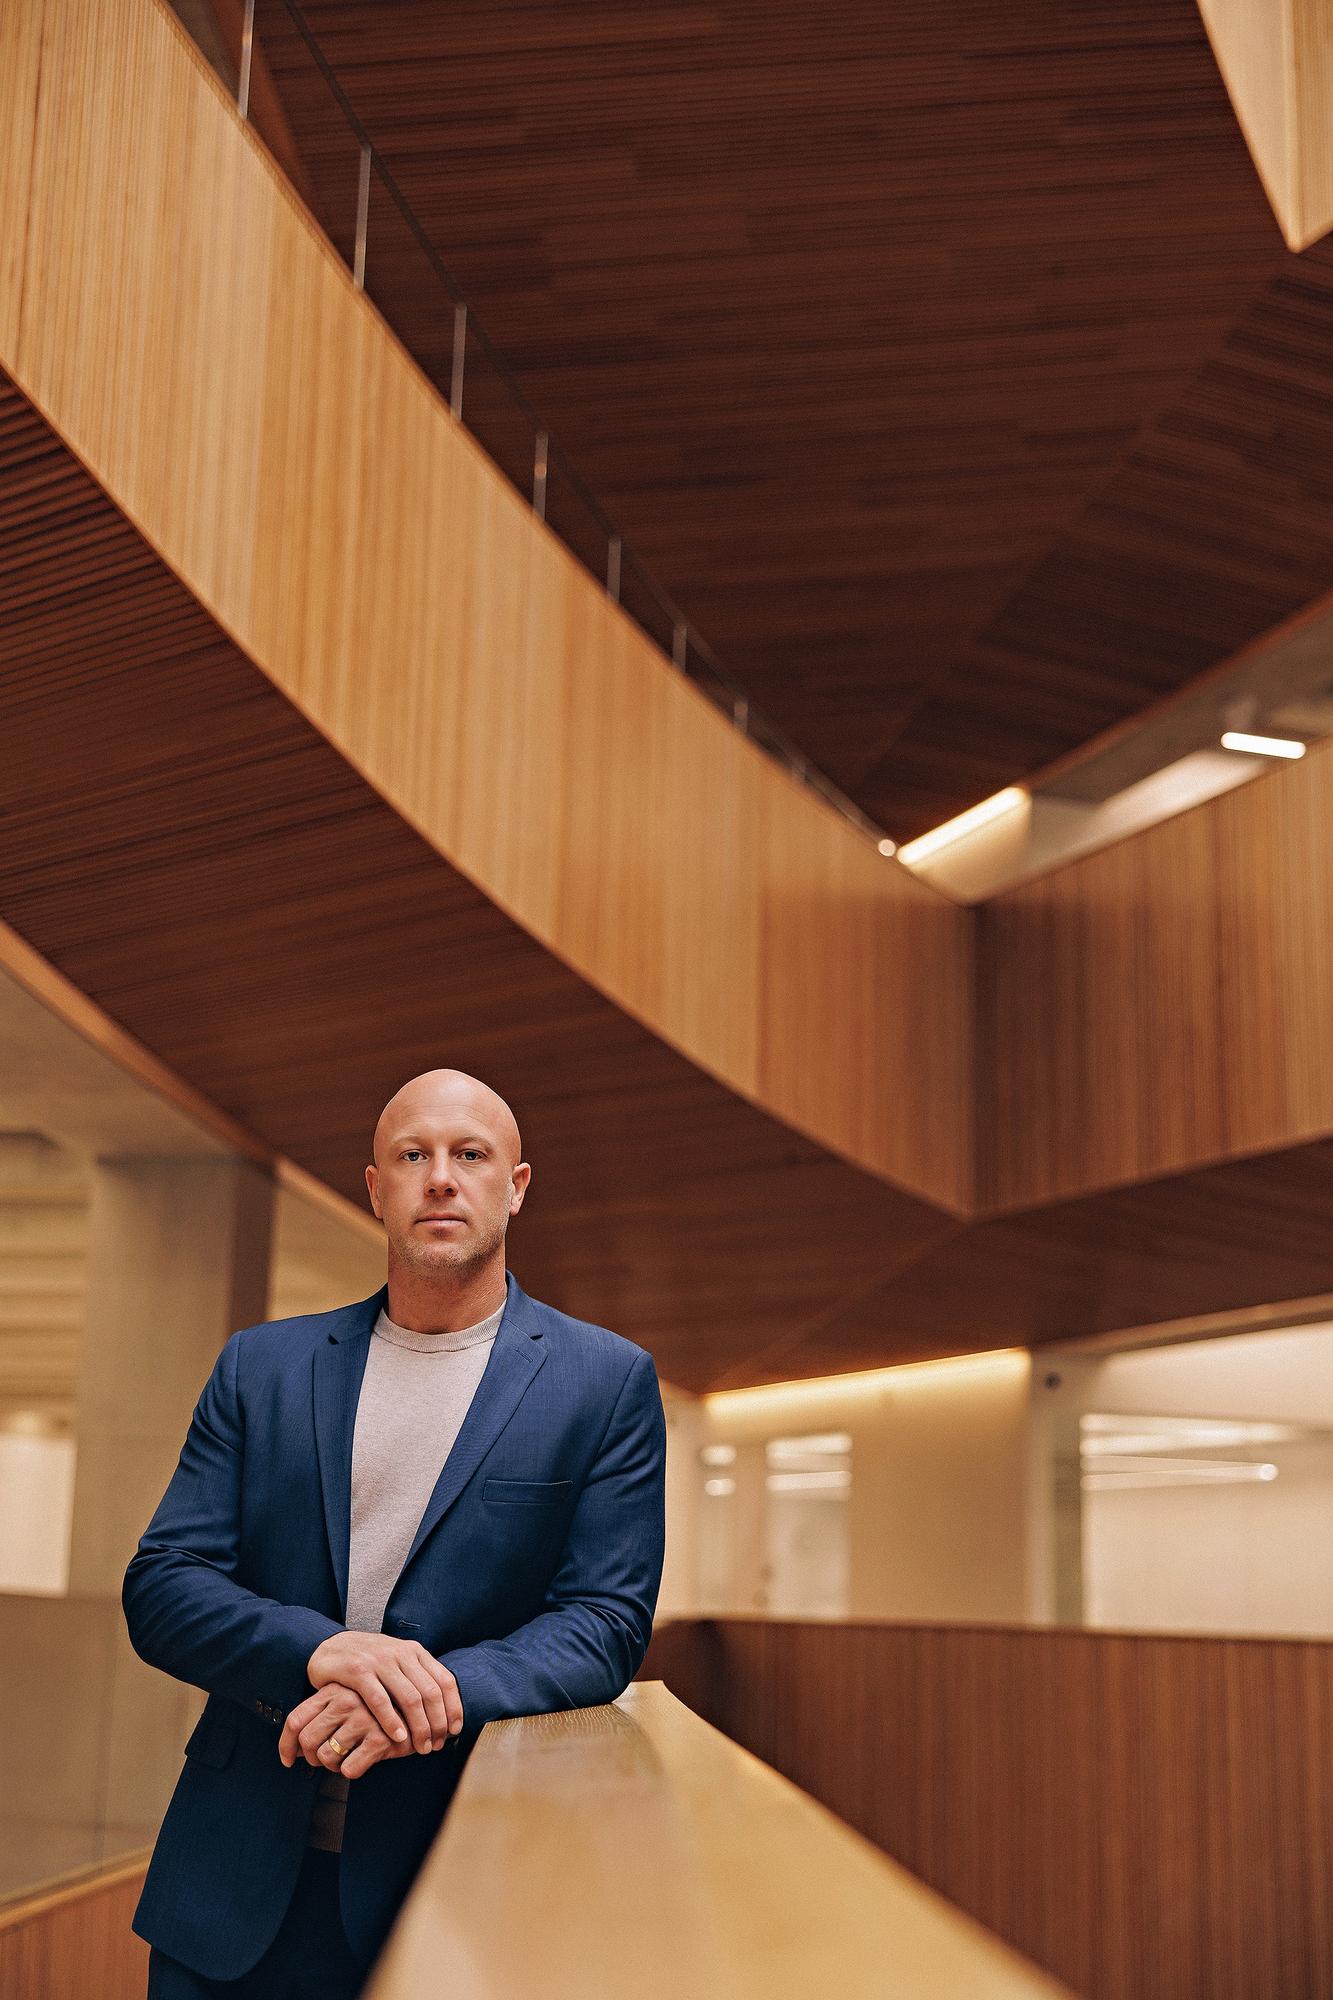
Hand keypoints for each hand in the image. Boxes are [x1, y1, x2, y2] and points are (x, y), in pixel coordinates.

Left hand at [278, 1683, 414, 1780]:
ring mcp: (364, 1717)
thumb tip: (293, 1752)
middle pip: (307, 1741)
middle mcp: (347, 1700)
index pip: (295, 1719)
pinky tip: (364, 1761)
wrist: (422, 1705)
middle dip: (313, 1759)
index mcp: (335, 1690)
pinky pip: (348, 1769)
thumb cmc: (376, 1709)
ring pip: (327, 1756)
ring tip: (348, 1759)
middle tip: (325, 1762)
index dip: (285, 1745)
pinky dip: (351, 1770)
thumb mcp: (347, 1702)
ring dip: (334, 1766)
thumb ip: (323, 1717)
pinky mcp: (380, 1738)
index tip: (288, 1762)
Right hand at [306, 1631, 462, 1755]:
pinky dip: (392, 1721)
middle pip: (430, 1692)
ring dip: (419, 1726)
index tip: (454, 1731)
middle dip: (437, 1723)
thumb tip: (444, 1712)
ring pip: (410, 1697)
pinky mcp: (358, 1670)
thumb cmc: (369, 1662)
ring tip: (420, 1747)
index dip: (453, 1708)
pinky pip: (380, 1699)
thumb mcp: (397, 1664)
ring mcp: (380, 1660)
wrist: (331, 1646)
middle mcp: (401, 1653)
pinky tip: (398, 1737)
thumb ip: (417, 1679)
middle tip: (435, 1746)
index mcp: (415, 1652)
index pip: (444, 1681)